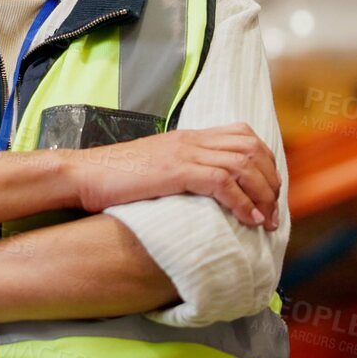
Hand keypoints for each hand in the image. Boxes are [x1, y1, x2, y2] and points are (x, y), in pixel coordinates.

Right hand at [63, 122, 280, 230]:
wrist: (83, 174)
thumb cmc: (112, 178)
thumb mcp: (155, 169)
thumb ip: (181, 171)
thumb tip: (204, 192)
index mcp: (188, 137)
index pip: (244, 135)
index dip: (265, 163)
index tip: (267, 192)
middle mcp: (191, 140)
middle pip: (252, 150)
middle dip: (271, 182)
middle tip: (273, 212)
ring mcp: (184, 153)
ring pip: (244, 165)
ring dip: (262, 196)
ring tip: (266, 221)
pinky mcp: (176, 171)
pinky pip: (224, 182)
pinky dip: (243, 203)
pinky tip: (248, 220)